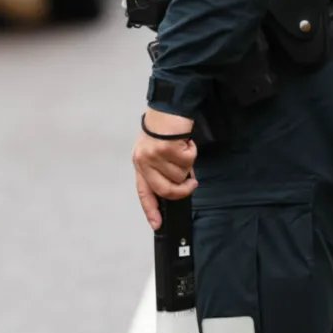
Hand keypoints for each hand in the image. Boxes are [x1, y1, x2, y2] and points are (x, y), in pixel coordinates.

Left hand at [132, 108, 198, 229]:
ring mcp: (155, 155)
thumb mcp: (155, 151)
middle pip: (165, 190)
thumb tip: (180, 185)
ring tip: (182, 148)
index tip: (157, 225)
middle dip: (182, 190)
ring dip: (187, 163)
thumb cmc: (162, 129)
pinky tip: (185, 141)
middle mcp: (144, 161)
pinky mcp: (167, 148)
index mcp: (140, 163)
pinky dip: (192, 152)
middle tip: (192, 184)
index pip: (144, 192)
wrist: (166, 108)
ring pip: (180, 174)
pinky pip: (188, 162)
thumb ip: (163, 169)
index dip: (150, 210)